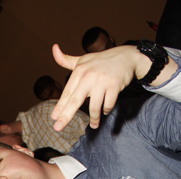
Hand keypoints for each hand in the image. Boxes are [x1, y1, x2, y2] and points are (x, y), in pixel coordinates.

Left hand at [51, 44, 176, 129]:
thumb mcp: (82, 60)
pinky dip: (106, 110)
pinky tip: (105, 111)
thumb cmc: (100, 61)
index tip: (53, 118)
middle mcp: (89, 76)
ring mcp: (102, 81)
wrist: (126, 56)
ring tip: (94, 125)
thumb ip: (66, 60)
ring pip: (94, 107)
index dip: (60, 107)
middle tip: (57, 128)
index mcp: (79, 71)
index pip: (67, 93)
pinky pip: (108, 105)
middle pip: (75, 101)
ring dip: (94, 119)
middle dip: (65, 116)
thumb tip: (53, 48)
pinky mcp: (114, 86)